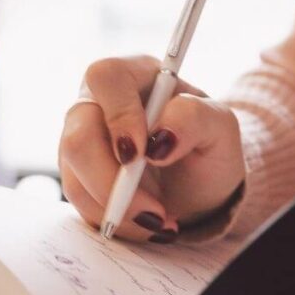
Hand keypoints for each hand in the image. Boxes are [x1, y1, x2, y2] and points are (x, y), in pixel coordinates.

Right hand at [59, 55, 244, 241]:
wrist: (201, 188)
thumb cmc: (208, 148)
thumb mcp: (220, 129)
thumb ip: (194, 118)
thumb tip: (158, 136)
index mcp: (135, 75)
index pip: (106, 78)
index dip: (119, 116)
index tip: (142, 154)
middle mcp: (99, 103)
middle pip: (78, 136)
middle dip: (114, 183)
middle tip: (153, 208)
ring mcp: (81, 139)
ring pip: (74, 177)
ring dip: (120, 209)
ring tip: (160, 217)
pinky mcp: (76, 174)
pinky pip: (80, 202)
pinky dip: (116, 219)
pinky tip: (144, 220)